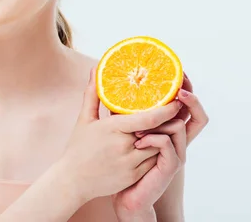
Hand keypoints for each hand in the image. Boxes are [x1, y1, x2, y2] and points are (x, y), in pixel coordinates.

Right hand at [62, 68, 183, 203]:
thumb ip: (92, 94)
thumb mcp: (84, 119)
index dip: (166, 110)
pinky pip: (153, 162)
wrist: (73, 180)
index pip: (148, 119)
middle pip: (157, 133)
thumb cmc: (78, 148)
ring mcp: (130, 163)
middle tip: (177, 110)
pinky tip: (158, 145)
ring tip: (170, 126)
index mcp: (113, 129)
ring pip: (158, 148)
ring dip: (164, 138)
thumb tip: (95, 69)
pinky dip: (157, 152)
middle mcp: (124, 146)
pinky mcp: (134, 176)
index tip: (176, 100)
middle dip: (168, 122)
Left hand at [112, 73, 208, 217]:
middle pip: (196, 114)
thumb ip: (121, 108)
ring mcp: (176, 152)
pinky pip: (167, 145)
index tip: (178, 72)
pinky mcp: (170, 166)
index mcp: (168, 128)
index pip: (187, 105)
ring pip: (179, 126)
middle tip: (175, 87)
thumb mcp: (121, 128)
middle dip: (188, 97)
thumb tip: (107, 82)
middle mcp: (177, 139)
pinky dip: (153, 139)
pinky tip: (137, 140)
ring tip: (140, 122)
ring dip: (161, 119)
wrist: (125, 192)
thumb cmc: (122, 159)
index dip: (187, 88)